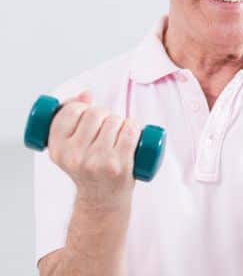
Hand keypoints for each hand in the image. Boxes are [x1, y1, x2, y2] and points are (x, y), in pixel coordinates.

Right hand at [47, 92, 139, 209]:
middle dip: (105, 114)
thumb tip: (86, 94)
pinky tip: (132, 133)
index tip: (88, 116)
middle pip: (95, 113)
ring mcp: (97, 161)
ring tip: (119, 135)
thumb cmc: (89, 168)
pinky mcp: (118, 165)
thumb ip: (72, 118)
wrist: (103, 200)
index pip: (70, 111)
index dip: (82, 107)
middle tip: (107, 129)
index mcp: (58, 149)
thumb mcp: (70, 147)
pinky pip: (130, 131)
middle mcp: (74, 156)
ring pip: (114, 120)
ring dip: (121, 122)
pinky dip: (134, 127)